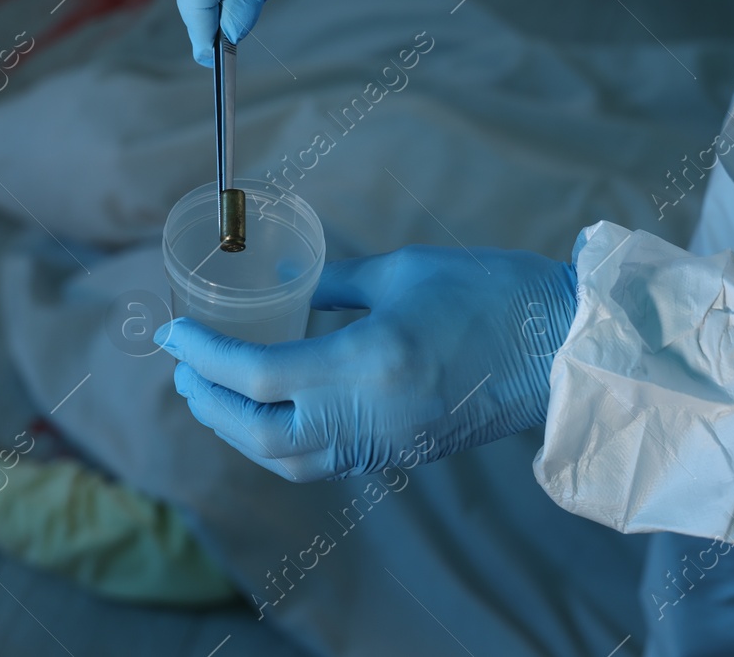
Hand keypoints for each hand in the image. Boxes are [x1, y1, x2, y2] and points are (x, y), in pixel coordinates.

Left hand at [155, 245, 577, 480]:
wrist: (561, 350)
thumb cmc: (490, 293)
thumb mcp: (402, 272)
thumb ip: (336, 285)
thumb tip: (287, 287)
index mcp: (366, 361)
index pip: (258, 374)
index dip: (204, 356)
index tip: (172, 333)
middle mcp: (367, 416)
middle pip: (260, 434)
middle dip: (208, 403)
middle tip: (183, 368)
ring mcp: (385, 444)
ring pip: (288, 460)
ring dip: (239, 431)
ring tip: (213, 395)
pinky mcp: (402, 454)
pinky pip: (323, 462)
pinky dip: (281, 442)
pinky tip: (272, 411)